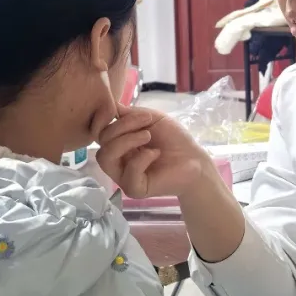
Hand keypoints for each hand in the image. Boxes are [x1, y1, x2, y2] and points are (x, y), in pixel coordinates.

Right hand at [96, 106, 214, 198]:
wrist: (194, 158)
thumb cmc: (174, 138)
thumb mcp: (152, 118)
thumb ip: (130, 114)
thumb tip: (111, 105)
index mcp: (119, 143)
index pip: (101, 131)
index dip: (108, 119)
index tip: (127, 112)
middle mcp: (117, 160)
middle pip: (102, 142)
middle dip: (122, 127)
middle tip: (146, 123)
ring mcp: (124, 176)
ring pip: (105, 158)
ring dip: (126, 141)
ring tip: (148, 136)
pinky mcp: (135, 189)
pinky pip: (128, 174)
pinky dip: (141, 159)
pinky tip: (155, 153)